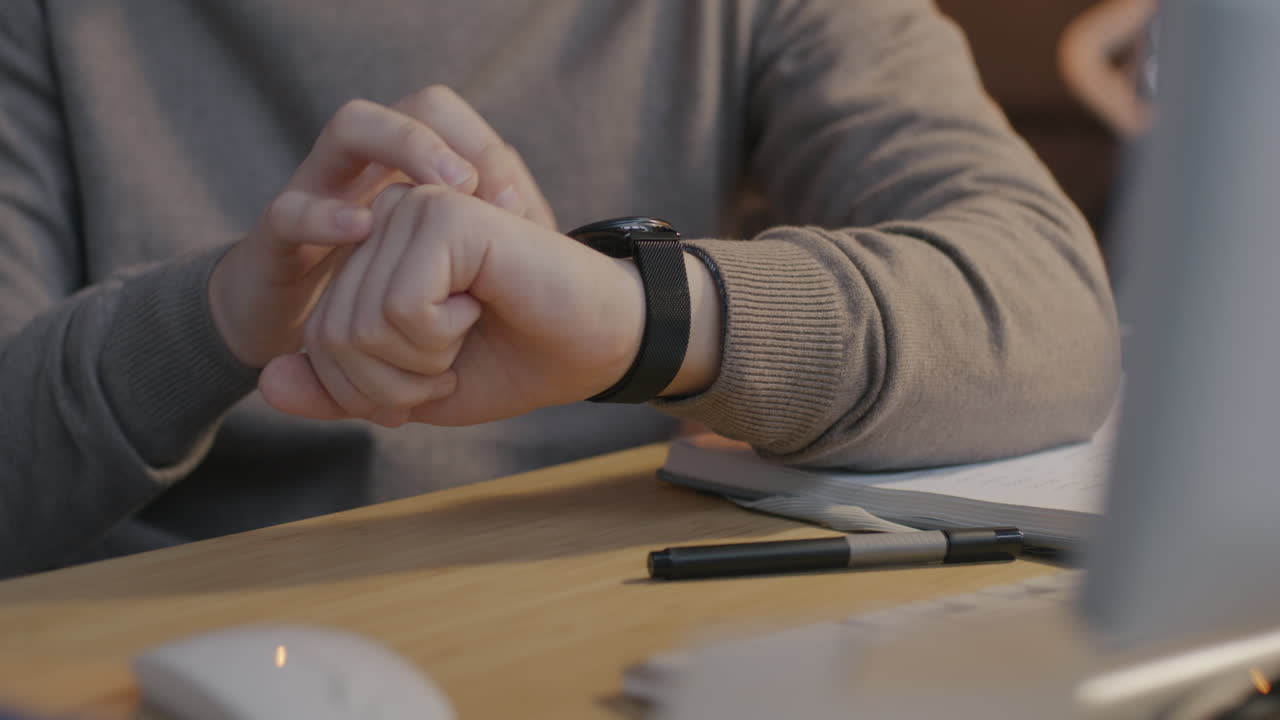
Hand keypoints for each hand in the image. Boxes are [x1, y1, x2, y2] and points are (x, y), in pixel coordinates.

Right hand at [209, 86, 554, 367]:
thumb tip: (527, 215)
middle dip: (446, 135)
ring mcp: (320, 192)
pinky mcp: (277, 241)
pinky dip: (323, 216)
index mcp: (413, 168)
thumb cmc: (401, 306)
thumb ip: (491, 243)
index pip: (449, 117)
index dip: (485, 151)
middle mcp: (371, 165)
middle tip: (472, 183)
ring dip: (399, 147)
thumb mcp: (456, 275)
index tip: (516, 209)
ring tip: (438, 193)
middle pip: (408, 108)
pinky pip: (290, 211)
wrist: (322, 359)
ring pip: (350, 130)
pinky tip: (364, 229)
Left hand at [260, 185, 722, 425]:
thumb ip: (338, 390)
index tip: (432, 376)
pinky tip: (480, 303)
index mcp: (375, 255)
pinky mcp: (445, 214)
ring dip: (421, 361)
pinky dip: (439, 336)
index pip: (320, 344)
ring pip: (360, 327)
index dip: (370, 393)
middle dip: (392, 384)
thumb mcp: (412, 391)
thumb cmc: (515, 360)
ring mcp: (414, 209)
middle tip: (451, 362)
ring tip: (469, 327)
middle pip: (332, 338)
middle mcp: (386, 220)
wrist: (600, 344)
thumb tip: (266, 381)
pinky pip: (398, 310)